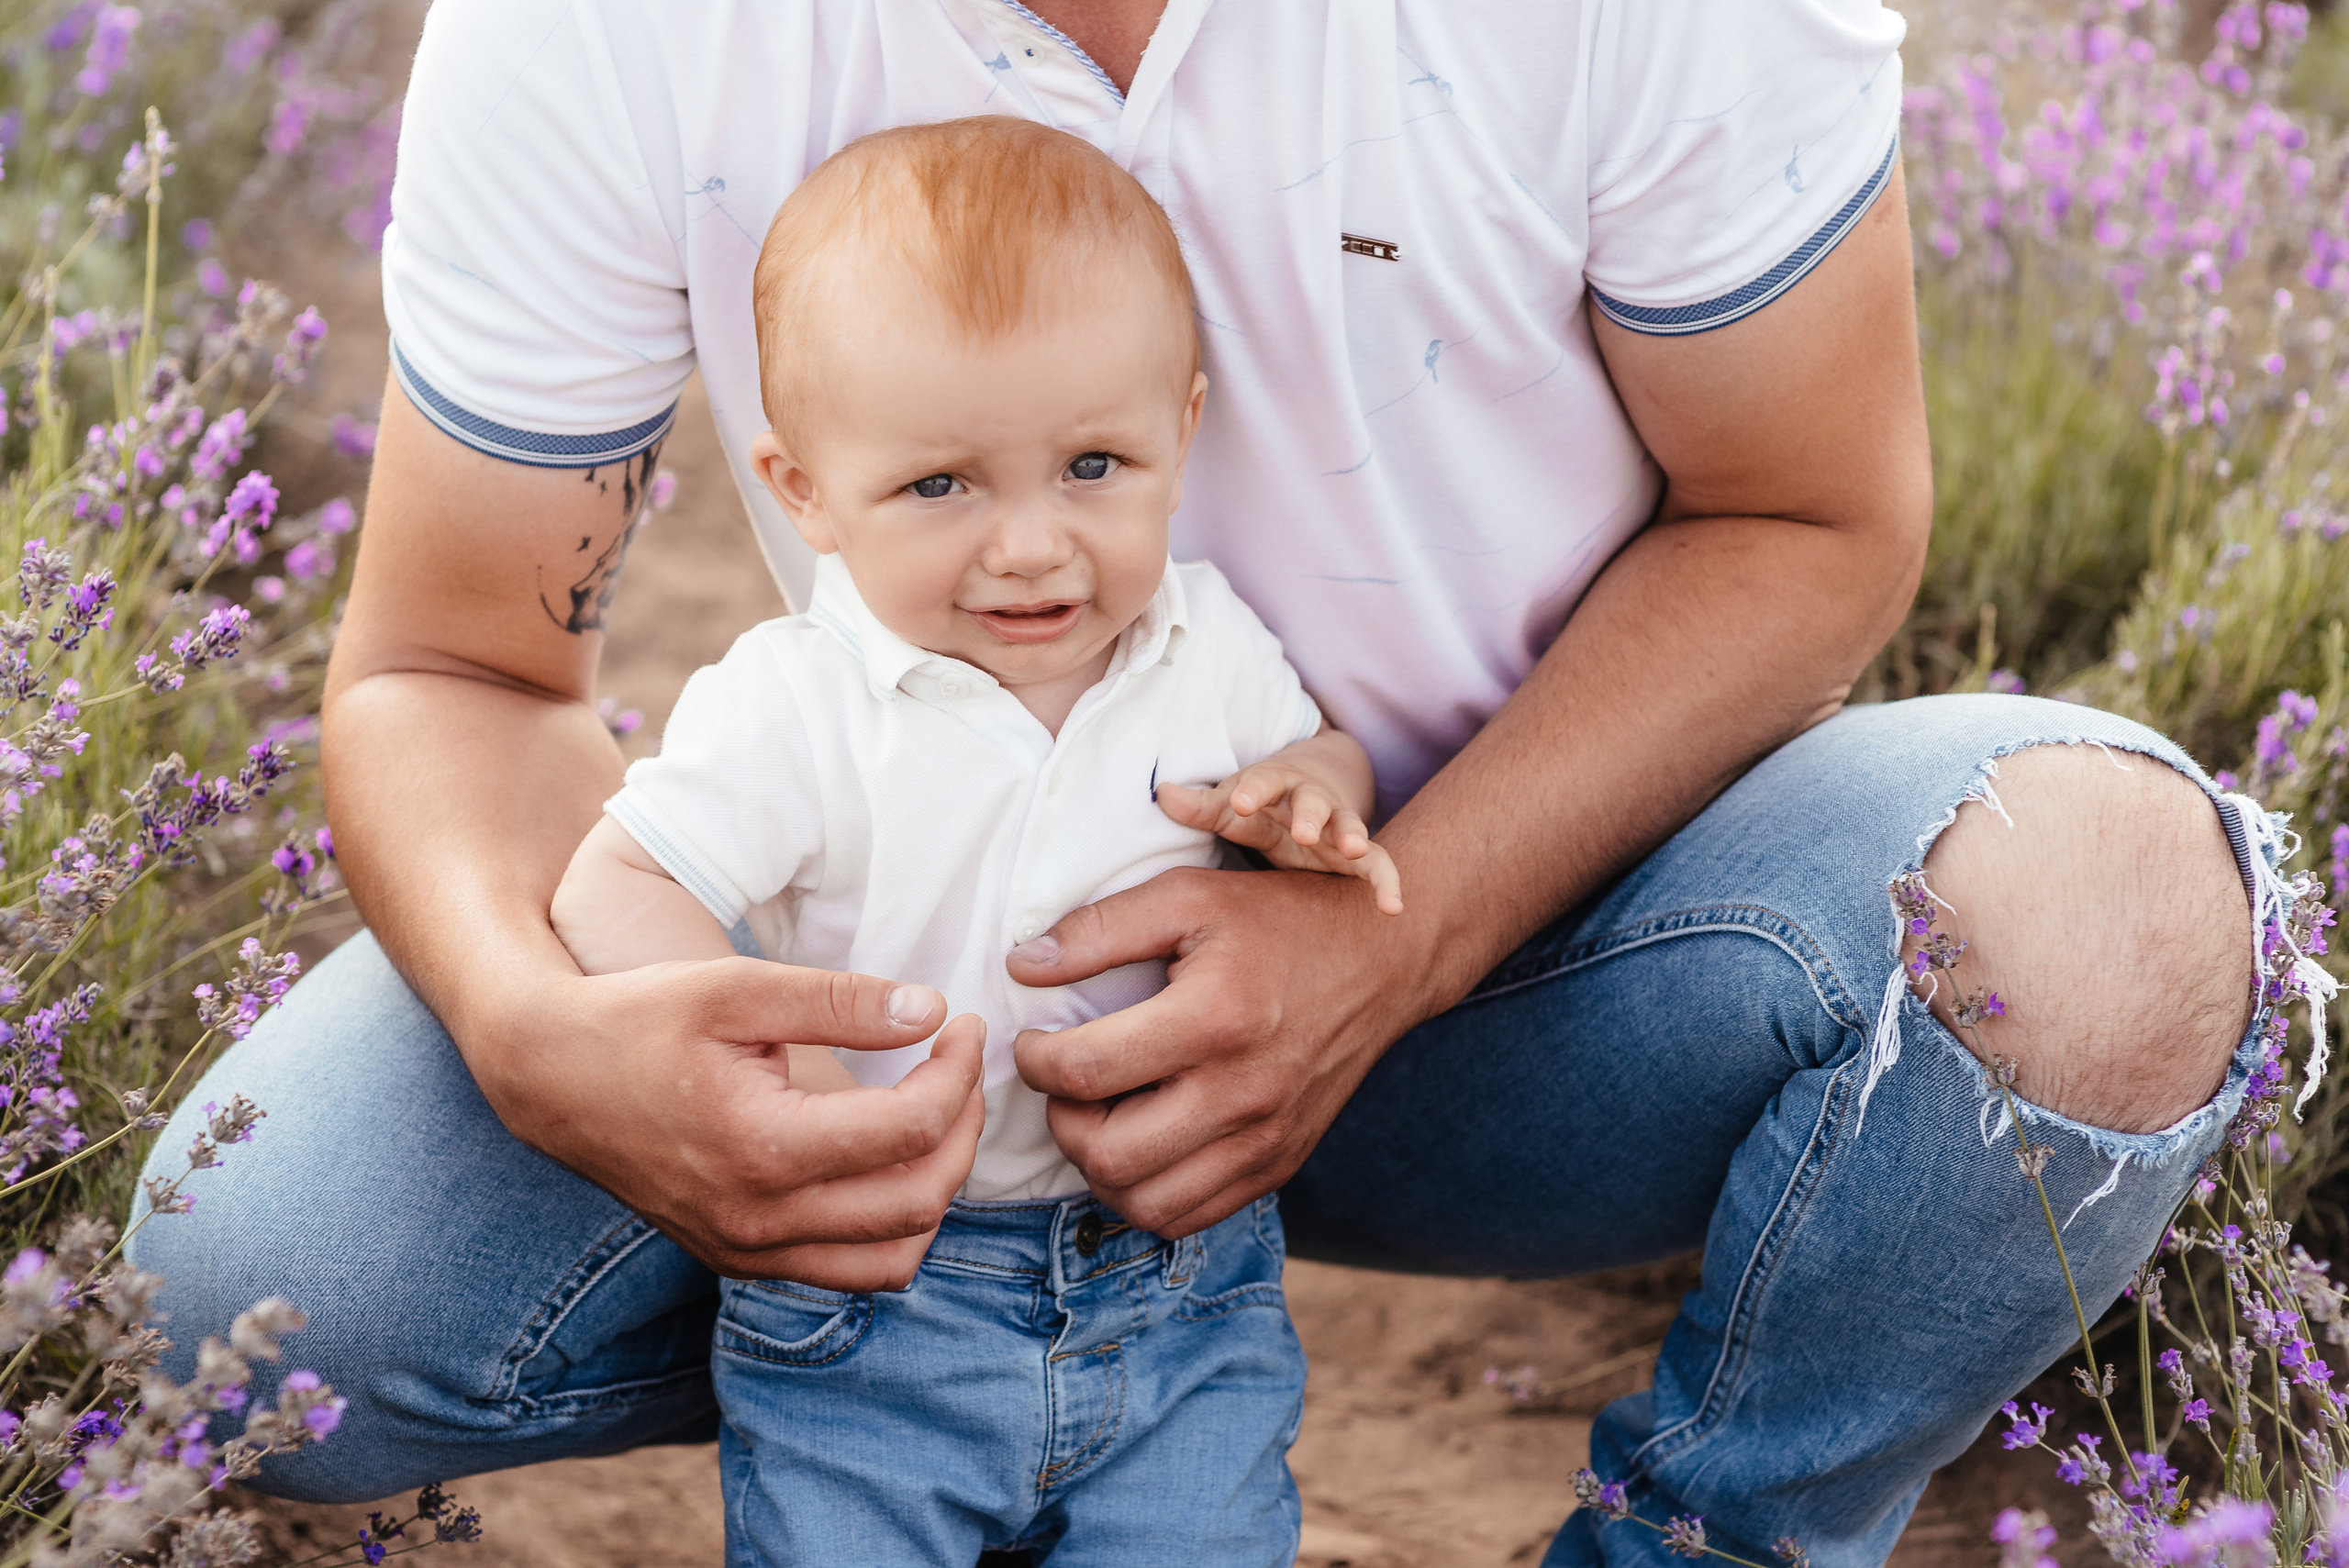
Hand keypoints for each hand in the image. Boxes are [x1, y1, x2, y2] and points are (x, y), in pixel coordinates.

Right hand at [507, 957, 986, 1288]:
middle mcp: (758, 1220)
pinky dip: (891, 1226)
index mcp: (762, 1147)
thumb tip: (930, 1010)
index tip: (962, 1024)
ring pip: (894, 1257)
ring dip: (936, 1189)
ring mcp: (747, 1252)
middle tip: (959, 1065)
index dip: (959, 1071)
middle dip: (963, 1127)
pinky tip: (888, 1159)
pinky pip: (848, 1270)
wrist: (550, 1077)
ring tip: (937, 1116)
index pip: (911, 1128)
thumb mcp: (738, 987)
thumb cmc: (640, 1019)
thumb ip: (840, 1000)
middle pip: (920, 1200)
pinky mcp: (739, 1262)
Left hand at [1007, 865, 1426, 1235]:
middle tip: (1065, 1081)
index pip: (1086, 1072)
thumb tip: (1021, 967)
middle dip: (1061, 1121)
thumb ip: (1099, 929)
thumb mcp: (1188, 897)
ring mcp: (1264, 1140)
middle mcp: (1242, 1093)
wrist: (1384, 962)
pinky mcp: (1278, 1165)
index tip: (1036, 1040)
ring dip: (1098, 1167)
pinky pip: (1188, 1217)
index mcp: (1215, 1019)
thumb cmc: (1279, 921)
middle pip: (1107, 1155)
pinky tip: (1141, 1142)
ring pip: (1142, 1203)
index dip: (1035, 1061)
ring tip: (1099, 1115)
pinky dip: (1145, 1193)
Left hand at [1157, 761, 1402, 914]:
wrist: (1316, 787)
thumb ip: (1200, 805)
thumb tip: (1161, 793)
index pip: (1263, 782)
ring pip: (1351, 827)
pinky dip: (1388, 883)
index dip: (1252, 791)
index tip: (1238, 800)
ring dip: (1355, 837)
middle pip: (1313, 802)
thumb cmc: (1260, 802)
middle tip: (1306, 830)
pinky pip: (1378, 865)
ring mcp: (1339, 826)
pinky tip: (1393, 907)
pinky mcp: (1358, 854)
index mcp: (1276, 785)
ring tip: (1356, 849)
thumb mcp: (1231, 803)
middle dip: (1311, 814)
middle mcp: (1312, 801)